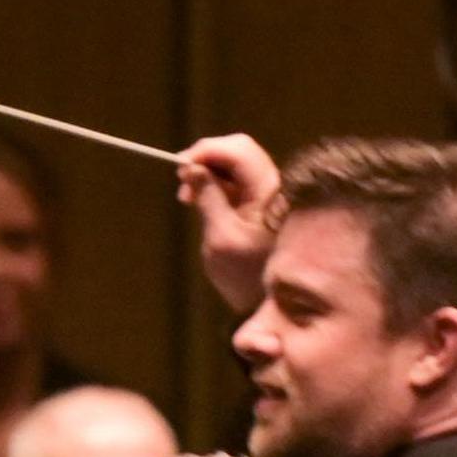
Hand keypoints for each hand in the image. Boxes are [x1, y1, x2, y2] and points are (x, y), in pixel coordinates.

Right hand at [176, 132, 284, 309]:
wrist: (270, 305)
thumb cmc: (245, 278)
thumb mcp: (220, 238)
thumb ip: (208, 197)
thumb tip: (193, 167)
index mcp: (269, 193)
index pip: (239, 151)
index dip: (208, 151)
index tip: (182, 166)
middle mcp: (274, 187)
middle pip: (239, 151)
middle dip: (207, 159)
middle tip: (182, 178)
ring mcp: (270, 195)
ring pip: (237, 165)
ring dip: (210, 172)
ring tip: (188, 196)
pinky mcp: (262, 205)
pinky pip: (238, 182)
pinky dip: (218, 186)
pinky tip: (201, 200)